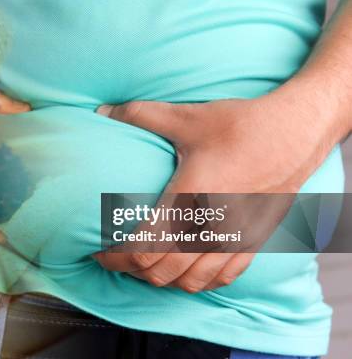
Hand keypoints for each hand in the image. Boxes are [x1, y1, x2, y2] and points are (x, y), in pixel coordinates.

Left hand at [93, 77, 346, 292]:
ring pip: (190, 282)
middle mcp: (212, 227)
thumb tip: (102, 111)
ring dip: (162, 279)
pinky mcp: (254, 241)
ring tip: (145, 264)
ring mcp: (235, 239)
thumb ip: (140, 115)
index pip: (144, 249)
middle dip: (131, 270)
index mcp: (189, 199)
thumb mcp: (186, 117)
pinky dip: (198, 280)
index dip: (115, 257)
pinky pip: (222, 278)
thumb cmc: (240, 125)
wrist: (295, 132)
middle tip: (116, 258)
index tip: (99, 252)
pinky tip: (185, 269)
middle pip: (161, 273)